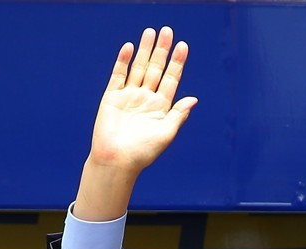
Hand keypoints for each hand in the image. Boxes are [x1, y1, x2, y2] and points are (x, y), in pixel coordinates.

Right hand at [74, 27, 196, 219]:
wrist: (117, 160)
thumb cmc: (143, 152)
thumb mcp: (166, 134)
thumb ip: (178, 115)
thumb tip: (194, 99)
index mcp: (161, 108)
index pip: (171, 80)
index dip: (177, 63)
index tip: (183, 46)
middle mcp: (146, 99)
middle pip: (156, 70)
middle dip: (162, 51)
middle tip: (168, 31)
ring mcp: (129, 97)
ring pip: (139, 68)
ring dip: (145, 51)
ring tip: (151, 32)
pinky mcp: (112, 97)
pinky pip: (118, 75)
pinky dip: (123, 61)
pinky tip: (129, 47)